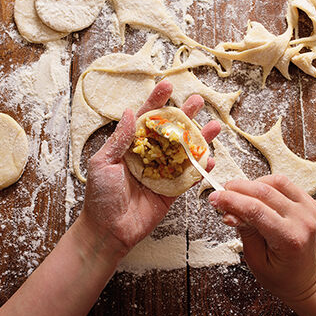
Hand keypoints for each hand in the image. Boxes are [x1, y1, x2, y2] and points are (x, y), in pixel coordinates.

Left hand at [82, 80, 220, 254]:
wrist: (107, 231)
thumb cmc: (99, 197)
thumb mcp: (102, 163)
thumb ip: (119, 139)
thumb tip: (129, 112)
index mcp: (130, 146)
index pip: (145, 118)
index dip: (156, 101)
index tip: (167, 85)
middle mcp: (148, 156)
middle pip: (170, 131)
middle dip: (184, 115)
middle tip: (198, 100)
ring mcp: (162, 172)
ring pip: (184, 151)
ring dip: (200, 139)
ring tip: (215, 125)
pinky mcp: (171, 191)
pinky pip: (189, 177)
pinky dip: (201, 168)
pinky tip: (211, 158)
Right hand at [208, 174, 315, 305]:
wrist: (306, 279)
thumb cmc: (281, 276)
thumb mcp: (256, 261)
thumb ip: (244, 232)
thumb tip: (228, 212)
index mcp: (290, 239)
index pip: (255, 210)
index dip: (231, 200)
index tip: (214, 198)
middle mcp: (303, 221)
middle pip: (264, 191)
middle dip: (237, 189)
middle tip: (220, 194)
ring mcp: (309, 210)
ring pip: (276, 181)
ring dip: (252, 184)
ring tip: (238, 195)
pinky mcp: (311, 203)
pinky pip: (285, 184)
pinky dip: (266, 185)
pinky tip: (255, 195)